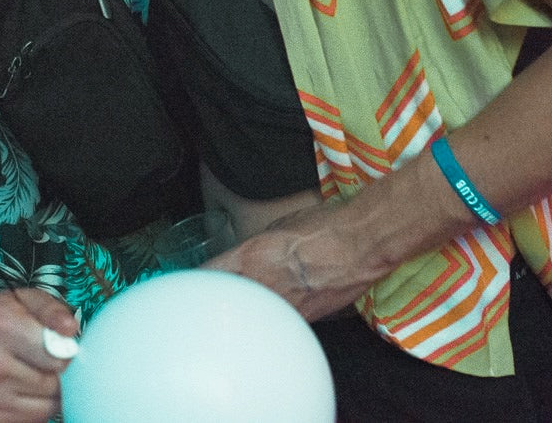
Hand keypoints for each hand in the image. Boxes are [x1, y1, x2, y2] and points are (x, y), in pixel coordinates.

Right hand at [0, 288, 77, 422]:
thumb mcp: (21, 300)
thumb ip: (50, 309)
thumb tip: (70, 328)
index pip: (59, 355)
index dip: (65, 351)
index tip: (56, 345)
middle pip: (55, 382)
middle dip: (55, 372)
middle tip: (38, 359)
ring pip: (48, 405)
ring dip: (45, 392)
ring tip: (27, 374)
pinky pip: (34, 420)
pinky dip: (33, 409)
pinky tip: (18, 393)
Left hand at [203, 204, 366, 321]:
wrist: (360, 243)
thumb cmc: (324, 228)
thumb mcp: (278, 227)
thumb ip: (254, 247)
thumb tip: (242, 259)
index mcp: (250, 255)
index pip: (208, 274)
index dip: (197, 281)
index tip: (192, 283)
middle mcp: (261, 284)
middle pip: (223, 301)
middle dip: (214, 301)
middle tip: (209, 300)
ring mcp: (282, 306)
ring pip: (247, 318)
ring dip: (241, 314)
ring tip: (237, 313)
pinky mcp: (303, 320)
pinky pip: (276, 324)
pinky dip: (268, 322)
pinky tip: (267, 319)